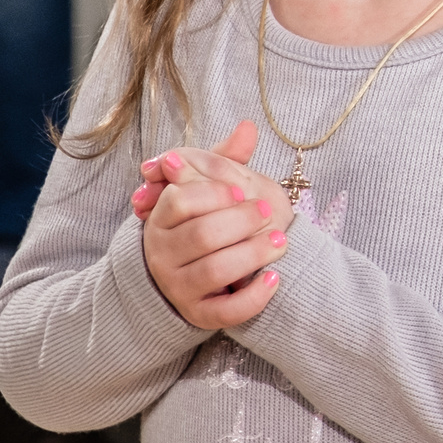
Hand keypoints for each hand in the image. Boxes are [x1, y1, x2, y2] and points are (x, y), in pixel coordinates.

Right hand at [137, 122, 294, 329]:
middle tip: (270, 212)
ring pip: (214, 272)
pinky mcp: (197, 314)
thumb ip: (222, 161)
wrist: (179, 280)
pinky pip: (224, 312)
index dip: (212, 193)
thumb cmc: (199, 225)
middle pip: (201, 236)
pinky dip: (251, 298)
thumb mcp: (205, 190)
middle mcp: (163, 254)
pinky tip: (274, 280)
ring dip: (252, 255)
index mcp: (161, 219)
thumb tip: (248, 128)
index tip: (240, 189)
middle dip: (241, 222)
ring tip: (282, 242)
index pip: (179, 201)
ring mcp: (178, 287)